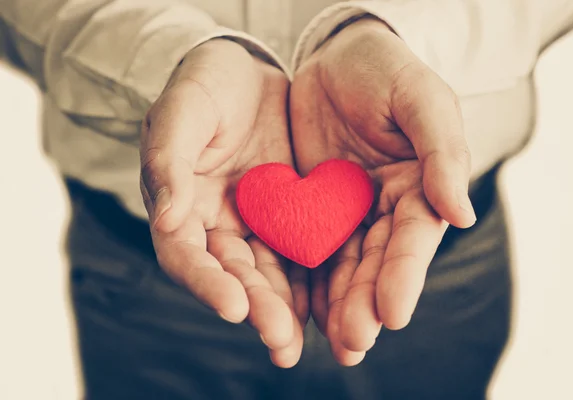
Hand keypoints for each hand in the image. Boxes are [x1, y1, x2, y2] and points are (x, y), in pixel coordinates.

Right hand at [139, 39, 308, 367]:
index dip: (206, 284)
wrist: (247, 70)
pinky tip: (332, 302)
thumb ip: (169, 160)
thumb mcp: (181, 111)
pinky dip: (315, 277)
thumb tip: (166, 217)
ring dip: (287, 308)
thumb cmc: (205, 85)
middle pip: (234, 276)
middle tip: (281, 341)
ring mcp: (256, 222)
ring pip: (271, 272)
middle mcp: (217, 225)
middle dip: (258, 308)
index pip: (186, 256)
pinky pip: (303, 248)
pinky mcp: (292, 213)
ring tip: (308, 341)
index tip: (234, 307)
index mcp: (182, 207)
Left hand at [291, 18, 476, 364]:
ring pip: (342, 265)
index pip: (412, 237)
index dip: (404, 274)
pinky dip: (305, 280)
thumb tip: (459, 215)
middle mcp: (384, 208)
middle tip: (353, 342)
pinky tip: (299, 312)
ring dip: (337, 305)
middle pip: (376, 262)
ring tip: (331, 344)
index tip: (393, 313)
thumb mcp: (420, 99)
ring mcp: (346, 212)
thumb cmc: (386, 71)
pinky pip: (306, 247)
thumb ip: (441, 152)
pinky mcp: (310, 208)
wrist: (335, 57)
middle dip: (365, 303)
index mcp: (419, 187)